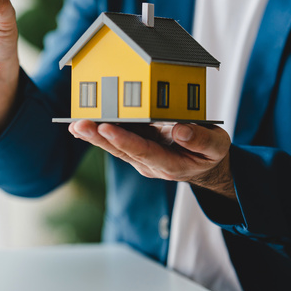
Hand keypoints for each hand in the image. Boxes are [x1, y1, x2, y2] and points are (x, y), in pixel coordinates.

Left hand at [68, 120, 235, 198]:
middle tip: (79, 125)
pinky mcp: (136, 150)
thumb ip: (200, 140)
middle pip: (122, 151)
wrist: (204, 166)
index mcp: (170, 164)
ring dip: (94, 136)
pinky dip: (99, 133)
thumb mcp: (216, 147)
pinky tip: (81, 126)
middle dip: (99, 137)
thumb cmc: (211, 153)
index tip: (106, 128)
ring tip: (75, 124)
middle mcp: (149, 164)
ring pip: (115, 147)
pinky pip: (115, 142)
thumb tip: (180, 130)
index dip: (124, 140)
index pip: (144, 152)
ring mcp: (141, 158)